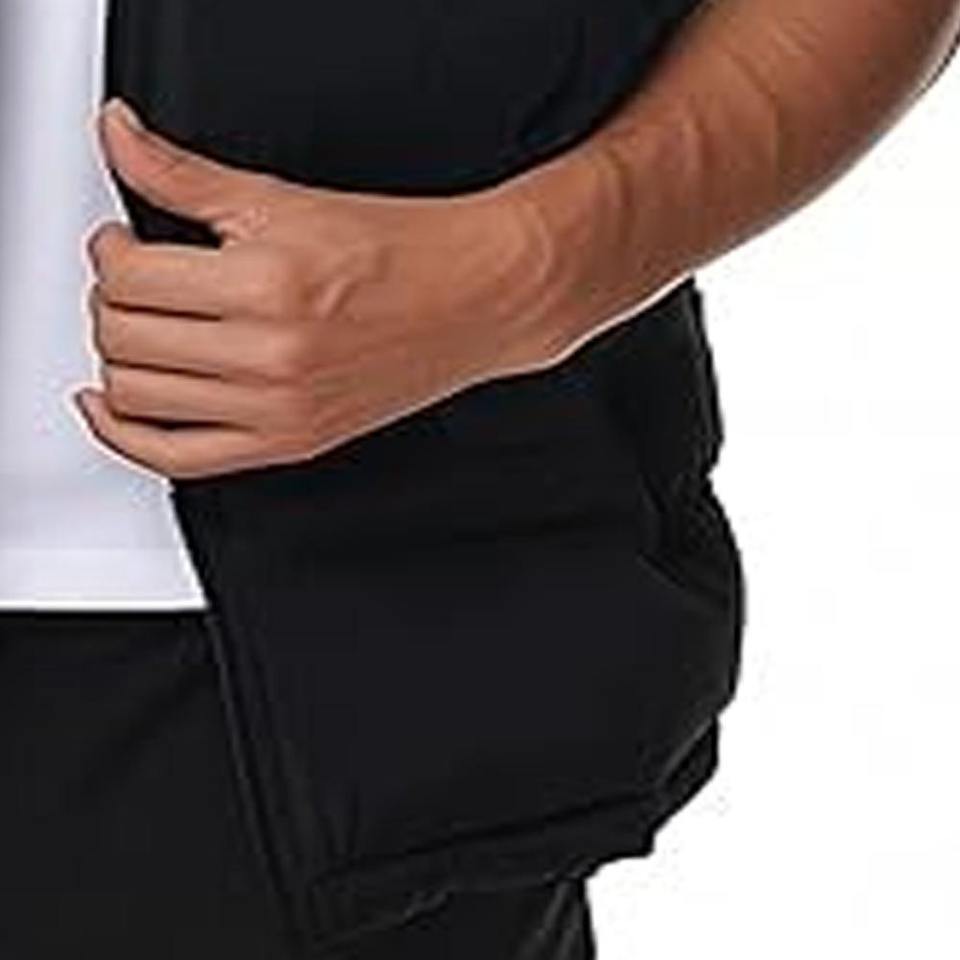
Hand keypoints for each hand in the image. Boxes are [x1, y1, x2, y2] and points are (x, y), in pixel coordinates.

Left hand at [75, 98, 555, 478]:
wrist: (473, 298)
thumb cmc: (402, 252)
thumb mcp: (286, 202)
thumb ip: (185, 177)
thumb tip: (122, 140)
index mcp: (269, 286)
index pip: (129, 279)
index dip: (111, 252)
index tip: (124, 243)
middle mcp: (272, 357)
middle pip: (125, 339)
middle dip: (113, 302)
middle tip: (137, 279)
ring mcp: (280, 410)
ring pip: (138, 398)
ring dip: (120, 358)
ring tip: (144, 330)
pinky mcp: (291, 444)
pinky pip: (180, 459)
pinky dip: (129, 439)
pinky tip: (115, 409)